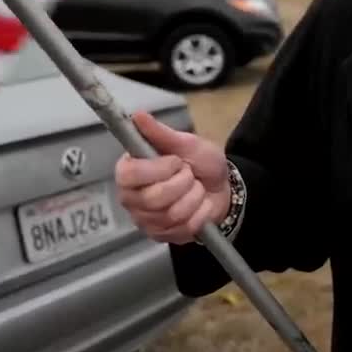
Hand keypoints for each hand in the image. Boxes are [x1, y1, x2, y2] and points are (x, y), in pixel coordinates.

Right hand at [115, 111, 231, 243]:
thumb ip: (161, 133)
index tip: (175, 161)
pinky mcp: (160, 236)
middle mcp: (131, 197)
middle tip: (189, 174)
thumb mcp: (186, 143)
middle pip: (153, 198)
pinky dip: (201, 213)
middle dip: (183, 183)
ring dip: (194, 197)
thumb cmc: (200, 163)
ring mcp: (144, 219)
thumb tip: (137, 115)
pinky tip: (199, 205)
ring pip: (171, 214)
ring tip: (196, 188)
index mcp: (130, 170)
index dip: (157, 169)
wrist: (222, 188)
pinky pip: (183, 227)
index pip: (129, 174)